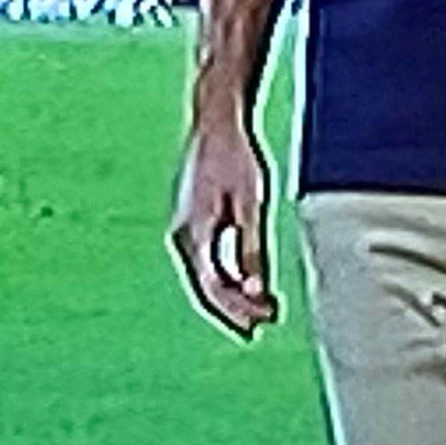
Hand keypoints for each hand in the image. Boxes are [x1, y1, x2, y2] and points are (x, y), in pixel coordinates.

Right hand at [170, 116, 278, 337]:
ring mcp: (183, 226)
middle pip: (205, 285)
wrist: (216, 120)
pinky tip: (245, 280)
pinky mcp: (191, 220)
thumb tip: (256, 291)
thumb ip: (251, 249)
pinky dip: (225, 273)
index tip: (263, 321)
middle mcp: (182, 234)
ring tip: (258, 309)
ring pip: (204, 274)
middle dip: (233, 309)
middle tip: (263, 324)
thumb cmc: (237, 157)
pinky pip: (205, 258)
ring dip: (230, 293)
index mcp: (194, 232)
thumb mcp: (251, 204)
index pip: (213, 287)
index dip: (238, 309)